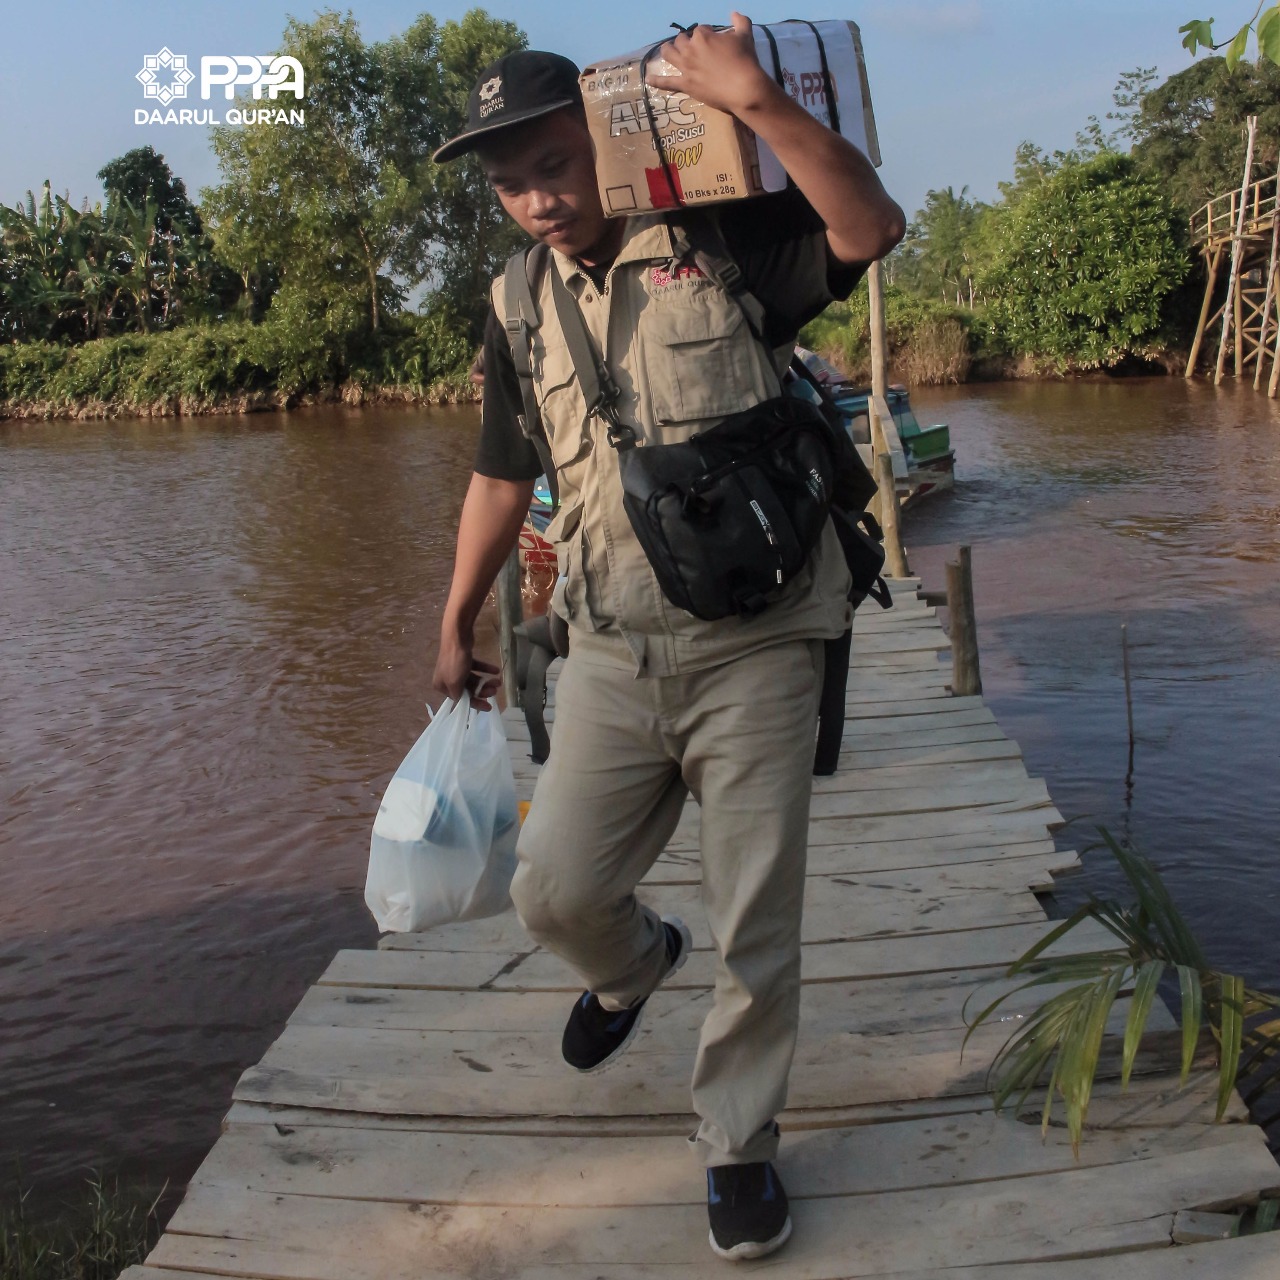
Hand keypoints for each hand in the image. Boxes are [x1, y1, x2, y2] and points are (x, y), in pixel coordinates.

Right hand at [433, 633, 502, 711]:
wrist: (457, 636)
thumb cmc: (455, 662)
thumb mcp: (455, 683)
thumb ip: (459, 695)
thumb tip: (461, 702)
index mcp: (442, 686)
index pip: (460, 699)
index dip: (475, 703)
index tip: (489, 706)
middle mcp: (446, 678)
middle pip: (468, 689)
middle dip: (482, 690)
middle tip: (495, 690)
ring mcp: (455, 668)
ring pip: (473, 678)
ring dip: (486, 681)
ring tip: (498, 681)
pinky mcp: (463, 659)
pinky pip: (476, 667)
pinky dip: (485, 669)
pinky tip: (495, 670)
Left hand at [646, 12, 775, 118]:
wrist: (743, 88)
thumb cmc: (745, 60)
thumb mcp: (745, 36)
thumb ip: (740, 21)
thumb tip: (734, 13)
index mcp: (703, 36)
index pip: (700, 30)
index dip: (706, 34)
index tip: (712, 40)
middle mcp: (690, 49)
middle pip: (682, 41)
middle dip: (686, 42)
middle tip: (693, 48)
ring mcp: (686, 68)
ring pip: (669, 54)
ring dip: (668, 50)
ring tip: (666, 50)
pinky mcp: (685, 85)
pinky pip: (667, 82)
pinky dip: (656, 81)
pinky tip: (648, 79)